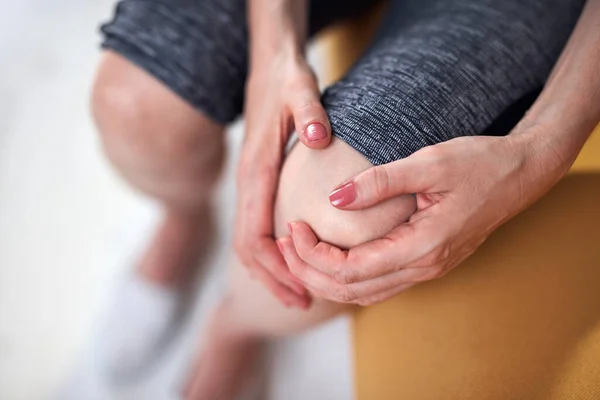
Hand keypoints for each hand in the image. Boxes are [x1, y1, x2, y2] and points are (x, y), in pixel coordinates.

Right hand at [235, 54, 331, 308]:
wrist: (268, 65)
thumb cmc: (286, 79)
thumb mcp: (301, 88)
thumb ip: (310, 111)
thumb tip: (319, 137)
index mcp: (256, 169)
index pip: (254, 234)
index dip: (275, 268)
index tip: (300, 291)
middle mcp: (248, 182)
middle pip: (247, 248)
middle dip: (272, 280)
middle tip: (302, 305)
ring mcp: (251, 182)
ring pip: (249, 240)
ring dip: (271, 271)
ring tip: (299, 293)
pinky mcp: (258, 179)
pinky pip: (256, 226)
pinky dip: (270, 252)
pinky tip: (293, 260)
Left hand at [278, 129, 567, 305]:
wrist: (520, 173)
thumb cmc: (478, 162)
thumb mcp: (429, 162)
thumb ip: (380, 181)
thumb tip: (334, 197)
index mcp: (423, 246)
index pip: (351, 269)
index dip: (313, 254)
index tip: (292, 224)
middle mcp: (424, 267)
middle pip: (351, 290)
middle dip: (309, 271)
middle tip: (284, 240)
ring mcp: (426, 269)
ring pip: (363, 293)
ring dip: (325, 278)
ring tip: (297, 250)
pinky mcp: (426, 262)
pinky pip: (377, 283)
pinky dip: (346, 277)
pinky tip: (329, 256)